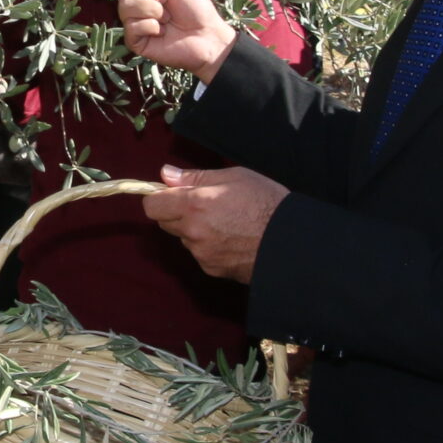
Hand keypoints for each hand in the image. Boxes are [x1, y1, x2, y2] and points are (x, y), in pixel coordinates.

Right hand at [107, 0, 237, 81]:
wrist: (206, 34)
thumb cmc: (195, 7)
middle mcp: (134, 0)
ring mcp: (132, 20)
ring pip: (126, 5)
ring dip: (153, 9)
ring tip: (168, 18)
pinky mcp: (134, 39)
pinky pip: (133, 26)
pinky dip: (152, 26)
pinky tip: (163, 32)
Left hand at [141, 164, 285, 281]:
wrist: (290, 242)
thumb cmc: (266, 202)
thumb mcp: (234, 177)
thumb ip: (195, 177)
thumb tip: (166, 174)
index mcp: (195, 205)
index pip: (152, 206)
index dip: (159, 198)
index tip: (171, 195)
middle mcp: (193, 232)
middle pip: (165, 223)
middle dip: (177, 213)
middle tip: (204, 206)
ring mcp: (202, 253)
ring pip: (184, 239)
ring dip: (194, 231)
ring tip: (225, 222)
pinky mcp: (212, 269)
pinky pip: (200, 254)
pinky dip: (209, 247)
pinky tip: (231, 239)